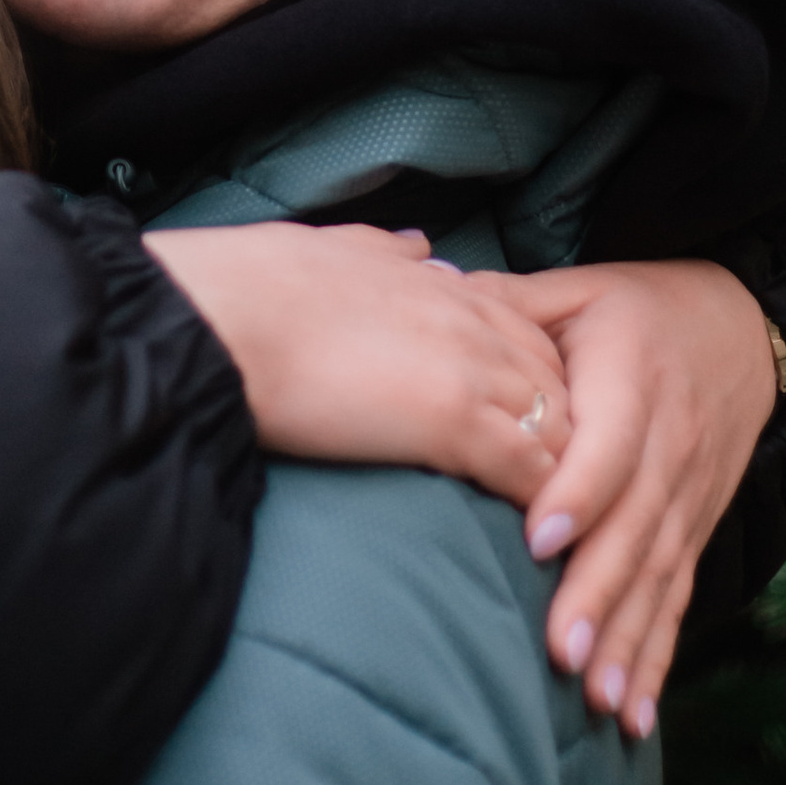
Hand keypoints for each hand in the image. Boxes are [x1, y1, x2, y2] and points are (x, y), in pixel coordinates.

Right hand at [145, 222, 570, 514]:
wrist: (224, 316)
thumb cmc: (253, 286)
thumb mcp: (331, 247)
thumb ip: (381, 251)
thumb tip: (417, 246)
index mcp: (437, 284)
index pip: (522, 330)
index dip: (529, 376)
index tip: (521, 418)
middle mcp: (466, 320)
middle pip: (556, 377)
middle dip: (560, 425)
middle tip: (551, 480)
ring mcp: (468, 369)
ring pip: (558, 424)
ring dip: (560, 472)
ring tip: (552, 521)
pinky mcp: (455, 423)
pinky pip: (530, 470)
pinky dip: (541, 504)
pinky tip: (536, 538)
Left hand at [509, 260, 778, 740]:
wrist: (742, 328)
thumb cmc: (635, 308)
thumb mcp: (577, 288)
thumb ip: (506, 304)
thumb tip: (432, 296)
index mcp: (635, 379)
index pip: (609, 445)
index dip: (578, 493)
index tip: (538, 540)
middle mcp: (671, 446)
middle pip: (634, 529)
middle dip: (598, 596)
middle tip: (559, 653)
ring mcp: (688, 497)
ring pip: (658, 578)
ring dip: (627, 643)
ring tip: (593, 701)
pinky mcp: (694, 531)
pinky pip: (677, 600)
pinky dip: (656, 661)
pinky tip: (631, 719)